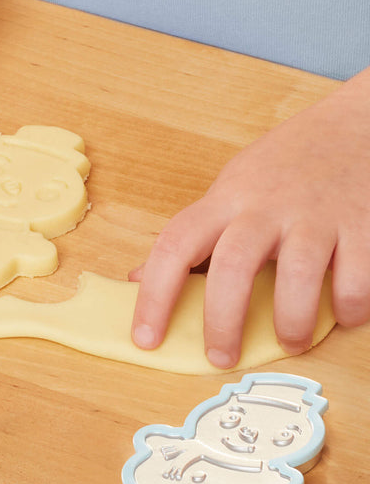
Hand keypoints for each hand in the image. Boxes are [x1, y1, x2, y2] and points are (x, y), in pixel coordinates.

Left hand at [130, 67, 369, 367]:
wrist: (357, 126)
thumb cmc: (283, 166)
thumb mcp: (229, 189)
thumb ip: (192, 236)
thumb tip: (137, 278)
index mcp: (225, 200)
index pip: (174, 245)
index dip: (154, 296)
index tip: (145, 338)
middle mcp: (266, 206)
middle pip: (232, 267)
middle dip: (222, 322)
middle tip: (220, 358)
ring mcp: (316, 215)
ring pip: (296, 276)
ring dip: (290, 322)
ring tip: (290, 343)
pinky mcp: (363, 225)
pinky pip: (355, 277)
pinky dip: (348, 305)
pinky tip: (340, 316)